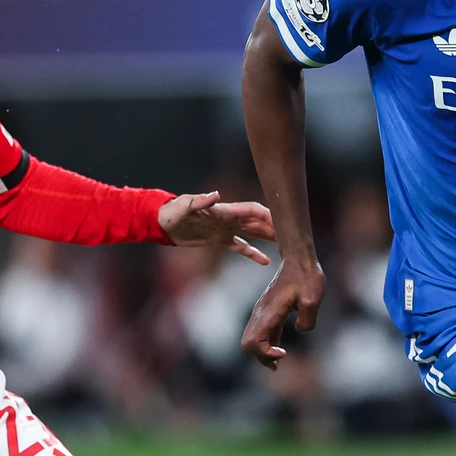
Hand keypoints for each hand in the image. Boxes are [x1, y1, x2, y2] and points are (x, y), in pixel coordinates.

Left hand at [158, 192, 275, 264]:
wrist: (162, 223)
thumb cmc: (172, 211)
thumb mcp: (185, 206)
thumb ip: (201, 201)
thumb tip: (217, 194)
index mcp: (225, 210)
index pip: (253, 210)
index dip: (269, 215)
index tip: (284, 223)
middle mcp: (230, 218)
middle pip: (259, 222)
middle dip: (275, 227)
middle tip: (294, 237)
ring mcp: (226, 229)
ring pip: (254, 233)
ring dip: (269, 238)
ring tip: (286, 246)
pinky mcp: (220, 240)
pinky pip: (241, 247)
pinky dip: (253, 253)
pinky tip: (266, 261)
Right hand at [240, 257, 325, 369]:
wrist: (299, 259)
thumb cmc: (307, 276)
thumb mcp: (313, 298)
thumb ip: (307, 319)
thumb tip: (300, 329)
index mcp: (269, 312)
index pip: (253, 342)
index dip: (265, 354)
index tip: (283, 352)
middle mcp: (261, 313)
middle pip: (248, 343)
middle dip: (261, 357)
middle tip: (278, 364)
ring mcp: (263, 312)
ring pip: (252, 338)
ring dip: (263, 352)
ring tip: (277, 364)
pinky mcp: (268, 311)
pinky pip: (261, 332)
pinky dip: (266, 344)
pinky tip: (279, 351)